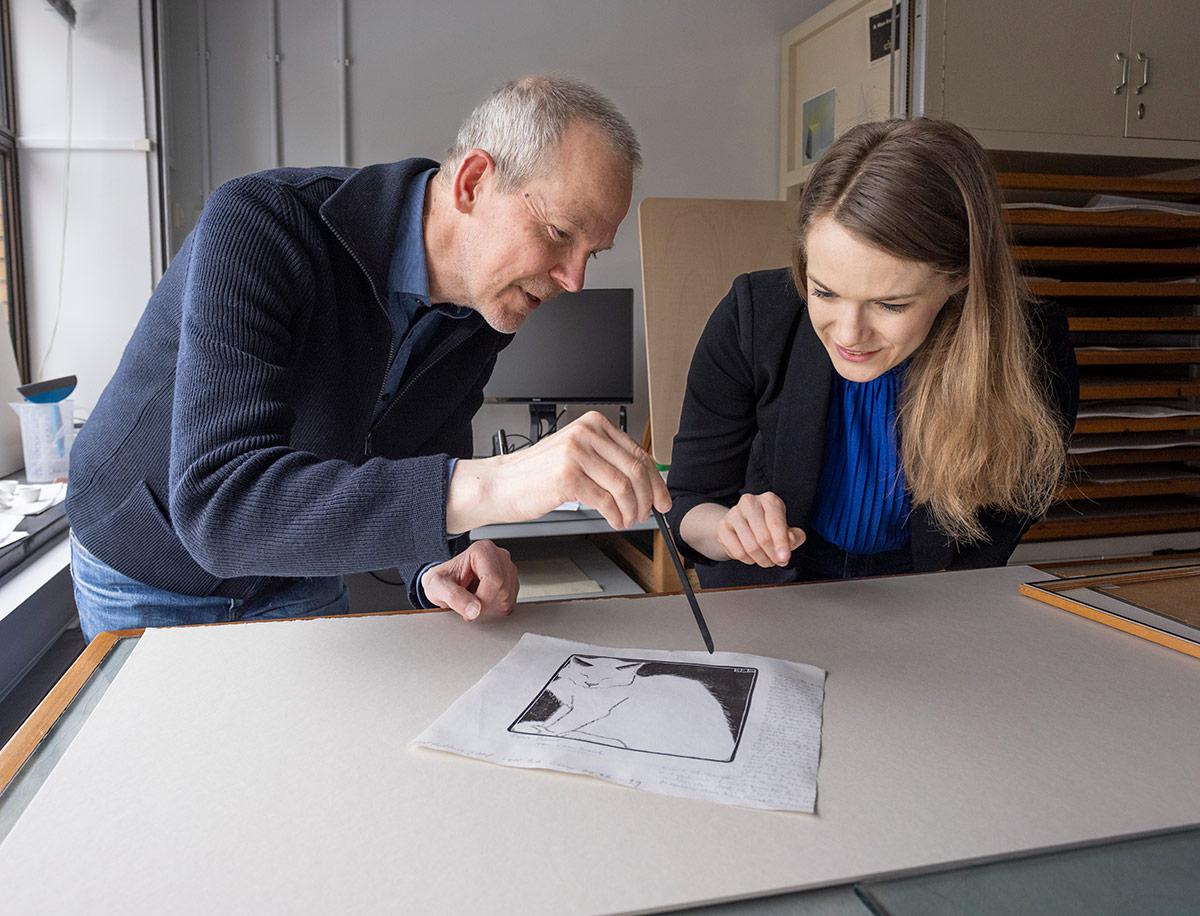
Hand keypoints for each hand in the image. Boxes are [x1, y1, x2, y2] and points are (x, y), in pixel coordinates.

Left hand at [418, 540, 517, 620]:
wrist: (445, 583)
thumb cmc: (442, 580)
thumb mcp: (437, 586)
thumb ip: (453, 596)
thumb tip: (474, 610)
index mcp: (483, 550)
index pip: (494, 580)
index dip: (483, 600)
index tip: (469, 609)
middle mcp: (499, 556)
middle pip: (503, 589)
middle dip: (486, 605)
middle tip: (468, 605)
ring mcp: (508, 569)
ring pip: (508, 598)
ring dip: (490, 608)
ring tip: (473, 601)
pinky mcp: (511, 583)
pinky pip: (510, 603)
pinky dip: (495, 610)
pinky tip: (482, 603)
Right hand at [446, 411, 670, 531]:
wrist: (501, 484)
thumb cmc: (537, 474)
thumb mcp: (576, 455)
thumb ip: (607, 461)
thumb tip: (644, 482)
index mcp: (593, 425)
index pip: (638, 452)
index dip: (656, 480)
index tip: (663, 498)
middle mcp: (586, 434)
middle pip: (635, 468)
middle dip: (648, 497)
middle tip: (649, 514)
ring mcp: (576, 454)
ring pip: (624, 486)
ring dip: (632, 509)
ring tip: (629, 520)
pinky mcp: (567, 476)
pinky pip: (605, 500)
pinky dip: (616, 515)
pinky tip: (614, 521)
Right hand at [717, 492, 805, 567]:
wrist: (744, 524)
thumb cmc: (769, 526)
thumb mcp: (786, 529)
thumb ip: (794, 537)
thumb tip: (790, 542)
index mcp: (769, 500)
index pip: (776, 523)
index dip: (781, 543)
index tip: (784, 557)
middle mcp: (750, 502)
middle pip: (763, 537)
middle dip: (772, 555)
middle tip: (776, 562)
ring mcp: (734, 513)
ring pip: (750, 547)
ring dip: (761, 560)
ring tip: (766, 560)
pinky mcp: (722, 526)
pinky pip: (737, 552)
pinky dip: (748, 560)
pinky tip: (752, 557)